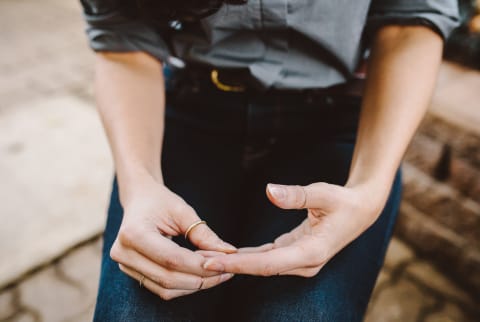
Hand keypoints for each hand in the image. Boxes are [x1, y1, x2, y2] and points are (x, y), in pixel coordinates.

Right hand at [110, 176, 236, 299]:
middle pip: (168, 278)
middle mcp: (124, 253)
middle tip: (225, 268)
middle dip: (201, 277)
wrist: (139, 199)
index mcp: (133, 233)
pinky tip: (201, 275)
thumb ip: (203, 233)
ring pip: (166, 289)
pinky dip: (184, 285)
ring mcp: (125, 266)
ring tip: (216, 272)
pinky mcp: (132, 273)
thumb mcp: (183, 211)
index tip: (223, 262)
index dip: (199, 264)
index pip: (171, 259)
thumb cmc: (160, 201)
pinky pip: (161, 288)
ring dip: (195, 284)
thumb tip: (228, 252)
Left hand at [203, 182, 385, 276]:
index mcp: (311, 253)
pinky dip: (248, 258)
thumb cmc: (344, 201)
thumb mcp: (323, 193)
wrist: (362, 210)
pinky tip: (229, 255)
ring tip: (207, 258)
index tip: (211, 263)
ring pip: (262, 266)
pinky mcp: (296, 254)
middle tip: (198, 260)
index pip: (267, 264)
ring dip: (236, 263)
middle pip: (260, 269)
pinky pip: (268, 259)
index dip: (238, 265)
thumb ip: (297, 194)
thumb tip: (269, 190)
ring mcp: (300, 261)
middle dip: (229, 266)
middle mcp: (304, 263)